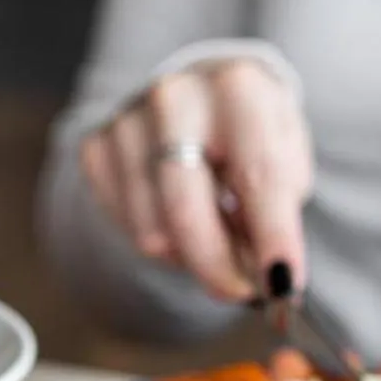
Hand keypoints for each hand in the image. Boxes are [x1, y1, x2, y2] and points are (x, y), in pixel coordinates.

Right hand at [76, 58, 312, 302]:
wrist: (200, 94)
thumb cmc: (249, 134)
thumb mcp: (284, 159)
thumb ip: (277, 212)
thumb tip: (265, 276)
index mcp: (238, 88)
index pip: (257, 175)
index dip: (273, 237)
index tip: (283, 285)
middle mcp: (176, 98)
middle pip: (185, 211)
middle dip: (216, 267)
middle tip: (240, 292)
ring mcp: (127, 122)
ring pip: (152, 233)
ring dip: (187, 254)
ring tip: (212, 234)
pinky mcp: (96, 148)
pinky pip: (125, 227)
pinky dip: (159, 239)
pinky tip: (175, 217)